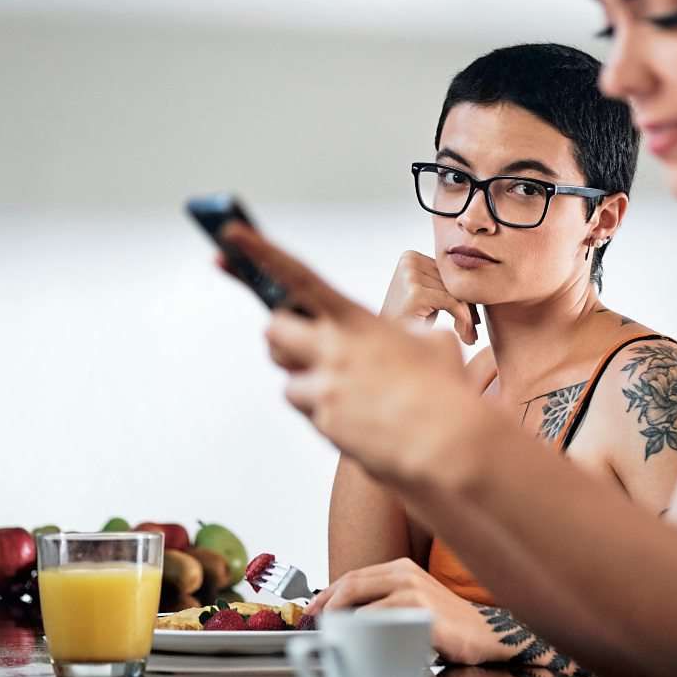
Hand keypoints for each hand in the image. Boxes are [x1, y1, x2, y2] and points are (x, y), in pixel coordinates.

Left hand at [221, 225, 486, 488]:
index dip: (261, 252)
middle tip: (302, 346)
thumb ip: (404, 334)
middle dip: (282, 338)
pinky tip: (362, 420)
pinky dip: (329, 416)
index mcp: (356, 321)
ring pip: (289, 383)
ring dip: (308, 385)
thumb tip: (402, 338)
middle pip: (273, 332)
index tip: (230, 233)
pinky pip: (312, 415)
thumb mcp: (432, 344)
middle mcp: (332, 351)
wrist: (445, 443)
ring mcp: (324, 389)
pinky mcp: (324, 424)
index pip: (298, 277)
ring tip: (349, 393)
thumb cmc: (445, 391)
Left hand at [307, 558, 495, 664]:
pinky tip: (356, 642)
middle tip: (312, 624)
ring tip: (330, 635)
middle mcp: (404, 573)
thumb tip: (344, 618)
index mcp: (400, 568)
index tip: (311, 611)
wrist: (484, 634)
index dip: (326, 594)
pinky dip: (359, 630)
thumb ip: (383, 602)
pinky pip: (375, 618)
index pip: (352, 576)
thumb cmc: (446, 623)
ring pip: (358, 598)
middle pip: (350, 583)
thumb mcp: (411, 604)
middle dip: (324, 604)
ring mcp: (411, 589)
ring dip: (337, 618)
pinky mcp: (418, 608)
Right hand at [382, 251, 477, 344]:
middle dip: (468, 307)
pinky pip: (452, 302)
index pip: (450, 273)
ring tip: (470, 337)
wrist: (387, 346)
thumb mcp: (429, 297)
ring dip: (467, 317)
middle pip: (454, 282)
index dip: (465, 296)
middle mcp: (409, 261)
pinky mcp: (415, 293)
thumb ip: (447, 285)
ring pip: (456, 293)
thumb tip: (483, 284)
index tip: (475, 319)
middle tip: (475, 330)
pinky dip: (463, 319)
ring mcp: (410, 275)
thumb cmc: (410, 323)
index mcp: (411, 256)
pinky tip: (464, 335)